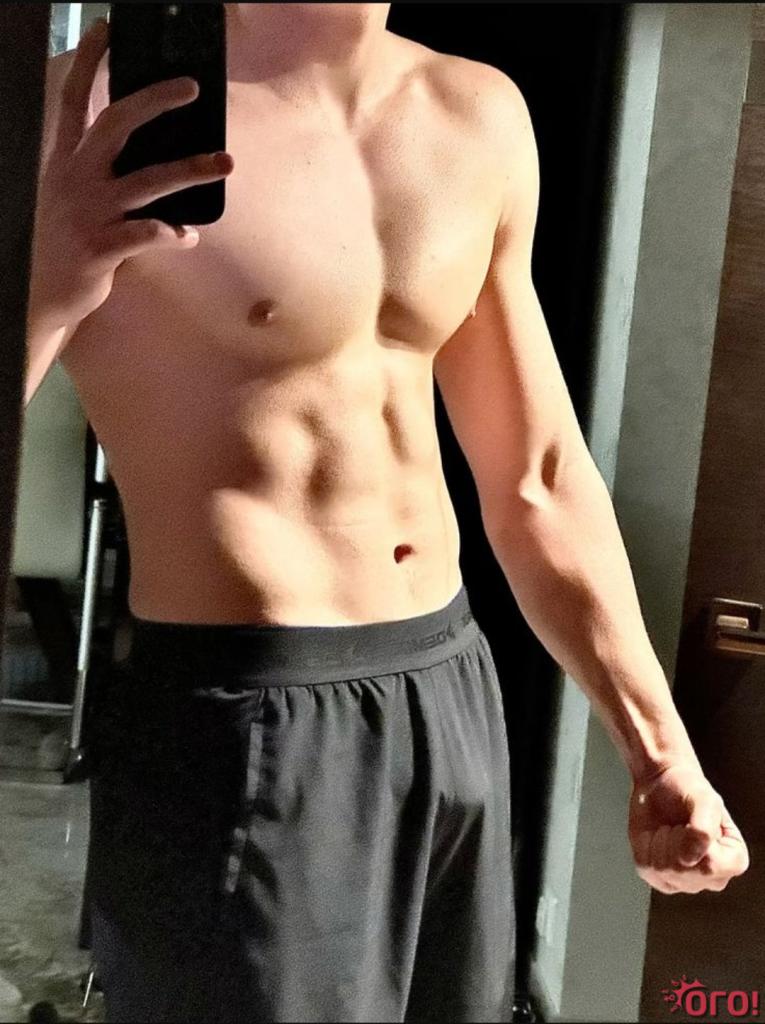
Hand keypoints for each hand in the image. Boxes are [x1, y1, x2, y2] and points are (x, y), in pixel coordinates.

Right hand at [30, 16, 233, 331]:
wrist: (40, 294)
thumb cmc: (68, 243)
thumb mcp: (74, 199)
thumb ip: (105, 176)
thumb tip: (155, 161)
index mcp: (66, 162)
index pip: (74, 100)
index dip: (90, 62)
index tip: (108, 28)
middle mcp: (75, 180)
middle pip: (116, 124)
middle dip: (155, 101)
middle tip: (192, 88)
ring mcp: (88, 213)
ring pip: (147, 182)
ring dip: (190, 171)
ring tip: (225, 164)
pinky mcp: (100, 249)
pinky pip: (147, 235)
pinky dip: (174, 235)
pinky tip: (189, 238)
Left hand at [627, 760, 749, 893]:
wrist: (660, 784)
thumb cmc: (688, 790)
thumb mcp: (704, 799)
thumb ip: (704, 829)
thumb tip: (689, 860)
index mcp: (733, 860)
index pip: (710, 866)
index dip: (693, 840)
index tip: (694, 822)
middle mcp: (713, 878)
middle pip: (683, 871)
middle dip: (674, 838)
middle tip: (680, 823)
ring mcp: (686, 883)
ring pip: (662, 869)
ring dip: (659, 840)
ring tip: (670, 828)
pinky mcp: (660, 880)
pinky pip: (645, 868)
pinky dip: (644, 846)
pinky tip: (657, 836)